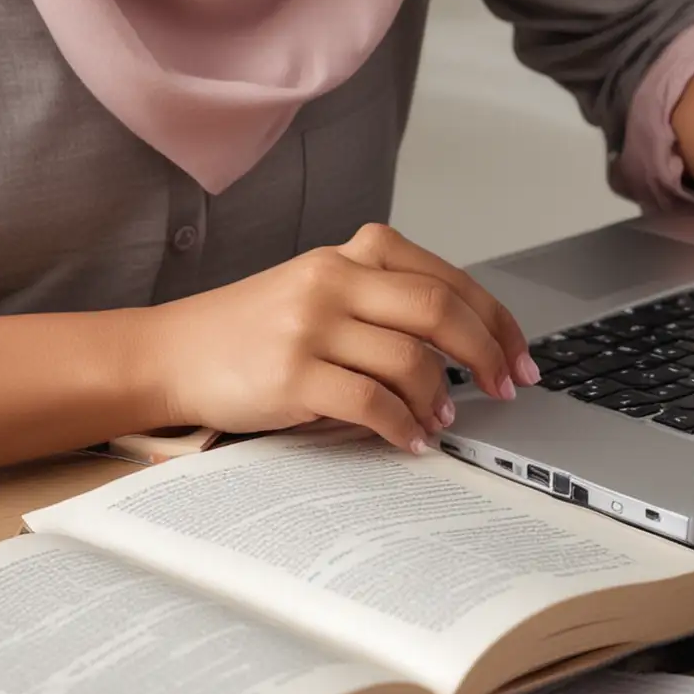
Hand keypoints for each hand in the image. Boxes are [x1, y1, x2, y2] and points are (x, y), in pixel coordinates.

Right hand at [150, 221, 538, 452]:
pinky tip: (410, 440)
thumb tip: (464, 341)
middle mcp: (332, 279)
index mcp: (347, 254)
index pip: (444, 277)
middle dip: (487, 353)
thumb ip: (379, 299)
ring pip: (411, 359)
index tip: (520, 356)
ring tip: (442, 419)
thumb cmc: (251, 328)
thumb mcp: (317, 290)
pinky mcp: (292, 374)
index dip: (495, 320)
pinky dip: (404, 427)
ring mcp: (311, 326)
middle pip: (439, 309)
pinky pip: (372, 404)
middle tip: (504, 388)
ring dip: (441, 398)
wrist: (173, 351)